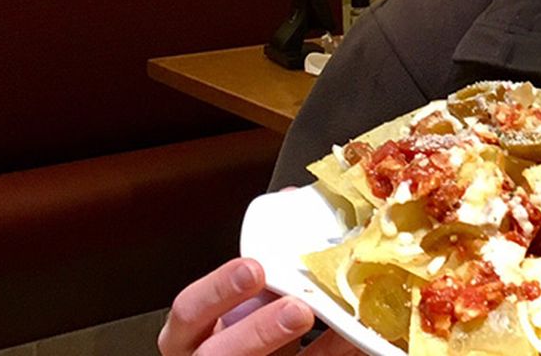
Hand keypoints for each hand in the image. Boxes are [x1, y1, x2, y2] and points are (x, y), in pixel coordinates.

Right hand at [157, 258, 352, 355]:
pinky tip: (350, 334)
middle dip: (257, 329)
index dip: (218, 290)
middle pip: (217, 352)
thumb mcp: (237, 296)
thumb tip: (291, 200)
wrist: (255, 353)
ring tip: (326, 320)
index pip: (190, 309)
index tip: (253, 268)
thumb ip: (258, 261)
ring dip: (289, 341)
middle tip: (296, 307)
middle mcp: (206, 355)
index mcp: (191, 330)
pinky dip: (329, 351)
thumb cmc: (237, 327)